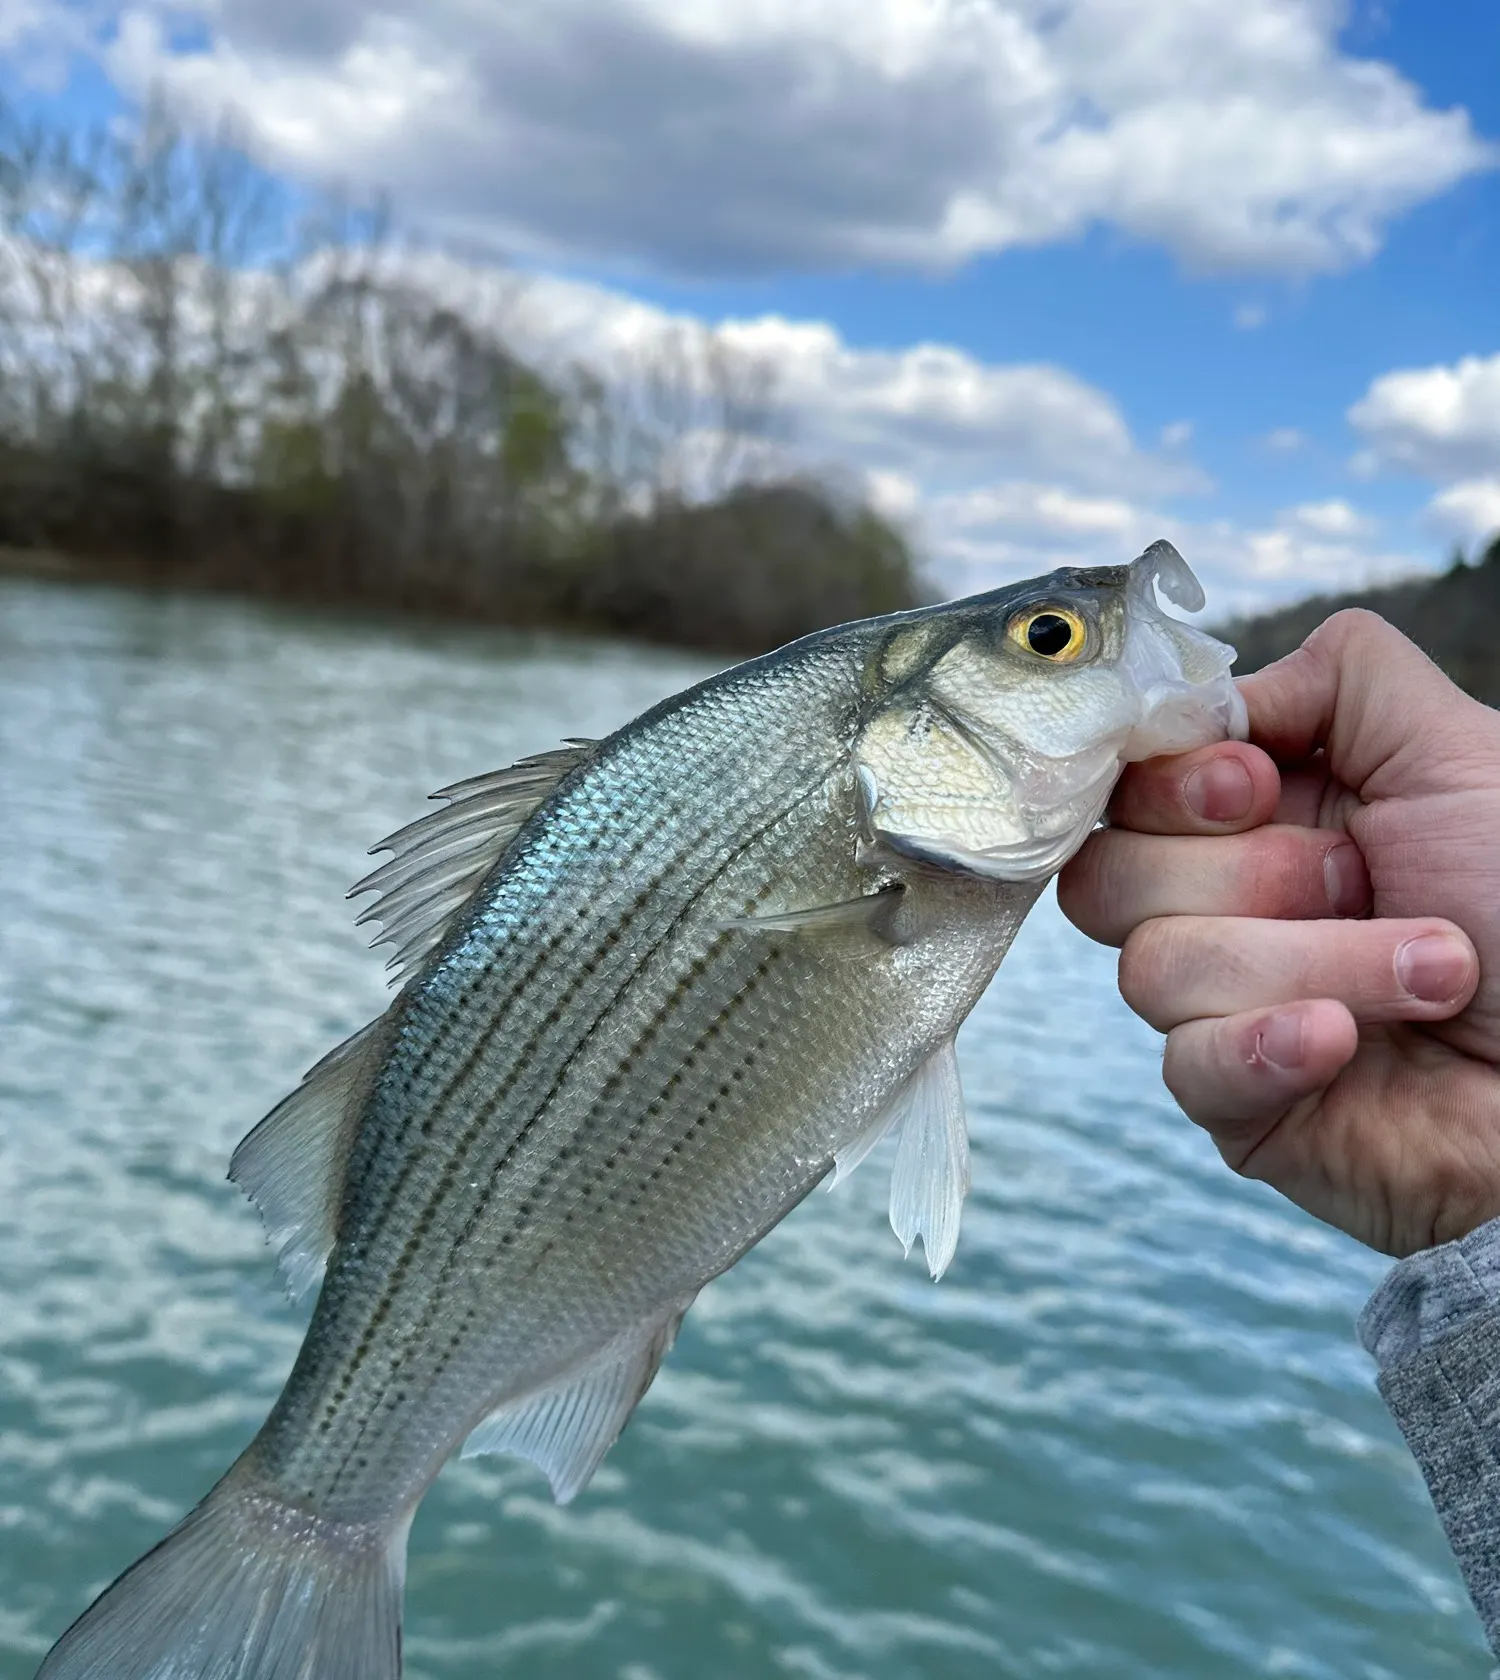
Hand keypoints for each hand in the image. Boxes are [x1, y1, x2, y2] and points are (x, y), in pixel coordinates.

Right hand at [1058, 609, 1499, 1257]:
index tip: (1254, 788)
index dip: (1169, 784)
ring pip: (1154, 968)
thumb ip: (1340, 677)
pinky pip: (1186, 1065)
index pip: (1125, 787)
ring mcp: (1226, 1007)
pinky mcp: (1237, 1102)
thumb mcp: (1460, 753)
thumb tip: (1215, 700)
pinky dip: (1270, 1046)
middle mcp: (1230, 906)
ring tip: (1435, 975)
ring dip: (1311, 961)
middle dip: (1248, 875)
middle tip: (1363, 881)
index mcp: (1268, 816)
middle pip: (1107, 875)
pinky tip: (1346, 1044)